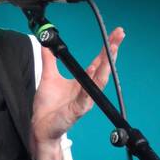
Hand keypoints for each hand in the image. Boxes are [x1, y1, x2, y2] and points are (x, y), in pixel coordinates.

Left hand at [31, 27, 124, 144]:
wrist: (40, 126)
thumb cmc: (48, 107)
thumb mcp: (49, 76)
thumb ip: (49, 59)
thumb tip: (46, 42)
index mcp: (83, 82)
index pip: (99, 62)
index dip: (107, 47)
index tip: (115, 33)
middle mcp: (87, 90)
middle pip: (104, 68)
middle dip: (112, 51)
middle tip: (119, 35)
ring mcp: (85, 100)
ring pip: (99, 81)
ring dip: (106, 65)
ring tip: (111, 49)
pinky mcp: (77, 110)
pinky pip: (85, 96)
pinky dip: (90, 84)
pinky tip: (93, 70)